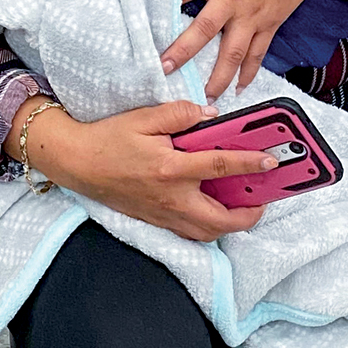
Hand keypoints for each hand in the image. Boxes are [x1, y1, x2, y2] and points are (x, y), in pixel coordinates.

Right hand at [20, 98, 271, 241]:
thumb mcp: (142, 117)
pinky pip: (190, 233)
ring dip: (230, 224)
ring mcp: (163, 214)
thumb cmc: (107, 138)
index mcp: (170, 169)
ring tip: (241, 206)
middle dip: (249, 214)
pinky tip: (210, 209)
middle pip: (222, 220)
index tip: (272, 161)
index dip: (250, 163)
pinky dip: (208, 226)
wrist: (76, 162)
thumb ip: (179, 114)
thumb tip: (208, 116)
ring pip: (207, 233)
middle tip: (262, 199)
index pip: (220, 166)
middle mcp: (171, 198)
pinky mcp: (154, 220)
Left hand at [160, 0, 347, 99]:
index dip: (163, 3)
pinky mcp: (269, 23)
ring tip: (203, 96)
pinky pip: (258, 52)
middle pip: (202, 30)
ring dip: (217, 74)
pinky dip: (250, 72)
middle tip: (163, 70)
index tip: (143, 21)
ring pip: (232, 51)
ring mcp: (252, 15)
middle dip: (182, 52)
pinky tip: (239, 88)